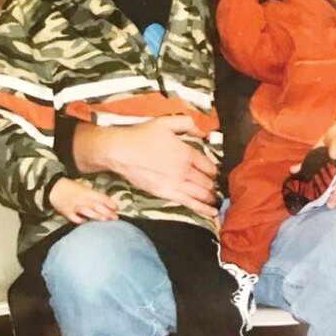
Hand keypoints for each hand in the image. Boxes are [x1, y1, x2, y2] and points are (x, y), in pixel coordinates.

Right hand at [49, 178, 117, 223]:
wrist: (55, 188)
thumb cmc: (73, 188)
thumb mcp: (85, 189)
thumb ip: (95, 196)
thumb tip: (109, 204)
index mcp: (88, 192)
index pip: (101, 197)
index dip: (110, 202)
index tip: (117, 208)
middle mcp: (82, 198)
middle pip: (96, 205)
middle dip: (106, 211)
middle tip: (115, 217)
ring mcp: (74, 205)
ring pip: (87, 211)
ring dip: (96, 215)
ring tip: (105, 220)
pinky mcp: (66, 212)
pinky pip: (74, 217)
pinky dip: (80, 220)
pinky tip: (86, 222)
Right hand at [74, 115, 218, 217]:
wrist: (120, 151)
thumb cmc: (142, 136)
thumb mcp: (167, 122)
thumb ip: (189, 124)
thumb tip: (204, 133)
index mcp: (187, 153)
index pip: (209, 166)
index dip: (214, 170)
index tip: (214, 172)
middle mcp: (184, 170)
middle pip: (207, 181)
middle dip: (213, 184)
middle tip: (215, 186)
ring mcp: (175, 184)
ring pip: (200, 194)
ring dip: (210, 197)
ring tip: (216, 200)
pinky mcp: (165, 193)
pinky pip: (188, 203)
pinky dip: (202, 209)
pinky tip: (212, 212)